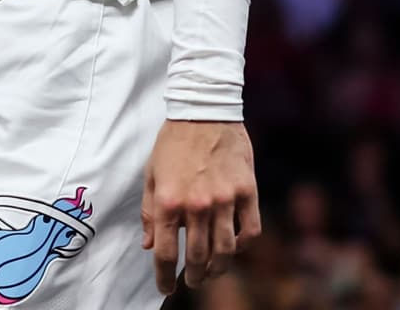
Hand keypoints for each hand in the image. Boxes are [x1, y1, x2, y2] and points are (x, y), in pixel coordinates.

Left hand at [141, 120, 260, 292]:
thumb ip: (149, 212)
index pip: (166, 252)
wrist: (203, 110)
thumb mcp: (151, 174)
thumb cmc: (172, 142)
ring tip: (212, 273)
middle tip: (192, 281)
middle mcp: (197, 205)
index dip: (165, 276)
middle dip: (194, 276)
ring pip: (226, 251)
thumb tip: (149, 245)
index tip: (166, 288)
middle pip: (199, 257)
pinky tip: (235, 248)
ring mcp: (225, 200)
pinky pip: (250, 231)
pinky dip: (243, 246)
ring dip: (218, 268)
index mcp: (169, 201)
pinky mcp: (248, 192)